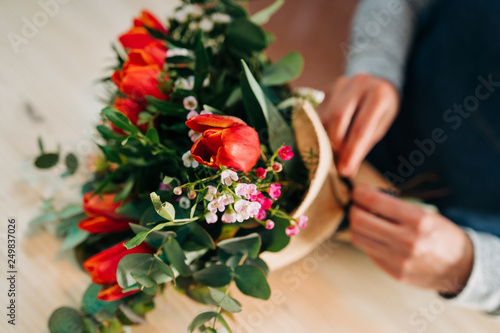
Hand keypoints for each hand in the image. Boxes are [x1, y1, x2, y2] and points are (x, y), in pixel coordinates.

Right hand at [319, 74, 398, 176]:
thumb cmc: (381, 108)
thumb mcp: (381, 125)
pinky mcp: (327, 88)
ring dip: (326, 139)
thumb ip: (364, 145)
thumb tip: (346, 169)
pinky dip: (320, 130)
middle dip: (335, 145)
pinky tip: (325, 140)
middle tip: (336, 163)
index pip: (361, 128)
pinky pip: (318, 113)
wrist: (377, 80)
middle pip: (338, 118)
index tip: (345, 171)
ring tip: (331, 154)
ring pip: (325, 117)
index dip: (351, 151)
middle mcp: (358, 84)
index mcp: (378, 94)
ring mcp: (340, 84)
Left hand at [349, 184, 473, 293]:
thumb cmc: (440, 234)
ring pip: (358, 237)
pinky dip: (367, 241)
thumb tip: (363, 197)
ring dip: (356, 226)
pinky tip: (376, 236)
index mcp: (418, 220)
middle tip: (356, 205)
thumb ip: (395, 207)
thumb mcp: (425, 214)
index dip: (359, 193)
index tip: (357, 191)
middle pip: (358, 220)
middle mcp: (407, 240)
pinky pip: (368, 252)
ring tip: (364, 220)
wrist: (461, 267)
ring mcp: (399, 259)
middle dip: (353, 209)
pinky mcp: (394, 272)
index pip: (373, 201)